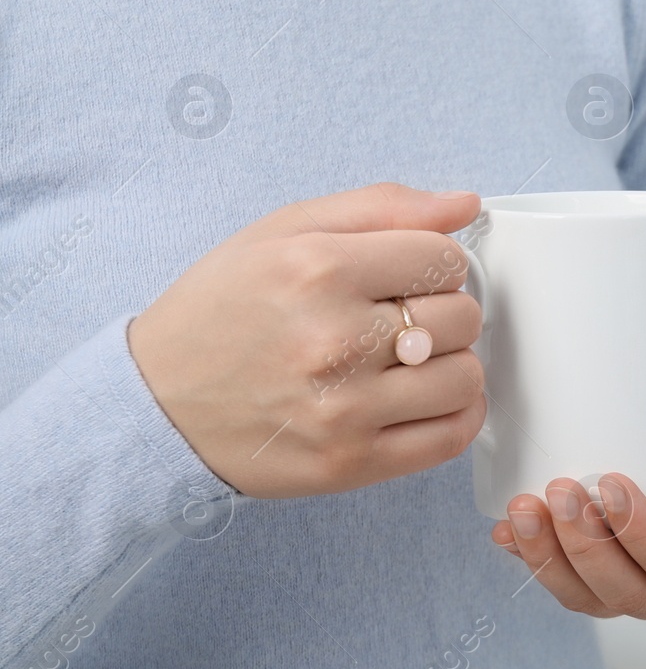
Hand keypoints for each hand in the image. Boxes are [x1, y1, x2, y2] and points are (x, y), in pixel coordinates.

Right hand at [128, 183, 486, 498]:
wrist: (155, 405)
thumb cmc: (221, 312)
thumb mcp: (284, 232)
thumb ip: (381, 208)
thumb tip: (465, 205)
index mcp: (318, 270)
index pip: (444, 258)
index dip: (434, 264)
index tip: (409, 276)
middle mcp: (334, 340)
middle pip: (462, 316)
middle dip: (443, 311)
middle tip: (402, 319)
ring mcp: (344, 408)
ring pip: (466, 377)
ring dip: (450, 364)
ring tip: (410, 361)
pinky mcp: (350, 463)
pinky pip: (450, 437)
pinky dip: (457, 415)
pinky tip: (426, 398)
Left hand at [490, 384, 645, 617]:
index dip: (643, 538)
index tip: (611, 483)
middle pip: (633, 594)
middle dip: (587, 548)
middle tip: (558, 490)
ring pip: (596, 599)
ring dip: (553, 560)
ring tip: (524, 507)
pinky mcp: (621, 570)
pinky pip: (576, 584)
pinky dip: (538, 560)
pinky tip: (507, 530)